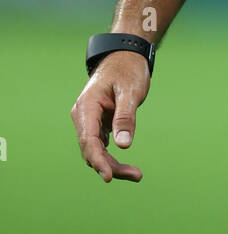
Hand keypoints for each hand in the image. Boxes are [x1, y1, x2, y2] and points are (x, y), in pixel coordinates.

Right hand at [70, 50, 150, 182]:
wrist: (125, 57)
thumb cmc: (128, 71)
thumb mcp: (130, 91)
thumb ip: (125, 117)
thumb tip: (123, 145)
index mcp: (87, 106)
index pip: (88, 140)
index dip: (98, 160)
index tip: (108, 176)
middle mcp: (83, 116)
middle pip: (91, 150)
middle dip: (110, 166)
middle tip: (136, 175)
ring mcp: (89, 121)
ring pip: (96, 151)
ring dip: (112, 164)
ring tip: (136, 174)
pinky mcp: (98, 124)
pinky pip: (101, 146)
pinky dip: (112, 157)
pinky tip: (127, 168)